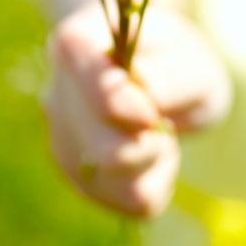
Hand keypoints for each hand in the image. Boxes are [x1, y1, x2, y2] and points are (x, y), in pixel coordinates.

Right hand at [45, 4, 231, 217]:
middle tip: (164, 118)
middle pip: (105, 148)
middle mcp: (57, 92)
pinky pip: (129, 201)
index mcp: (76, 44)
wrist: (165, 74)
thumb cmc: (175, 59)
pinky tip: (152, 154)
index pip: (84, 83)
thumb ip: (167, 75)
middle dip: (150, 141)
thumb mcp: (187, 56)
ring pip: (116, 181)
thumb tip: (140, 89)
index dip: (120, 105)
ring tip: (159, 132)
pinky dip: (156, 182)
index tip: (151, 113)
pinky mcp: (78, 176)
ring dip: (155, 162)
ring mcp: (62, 139)